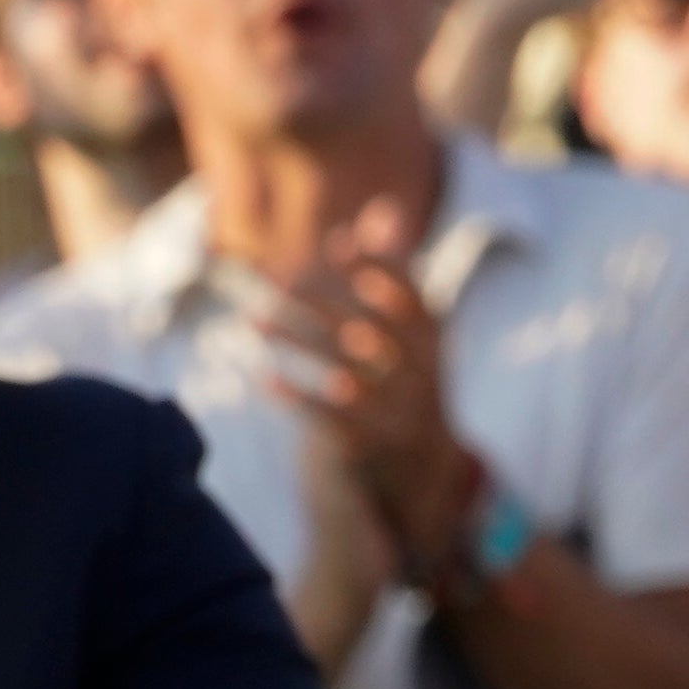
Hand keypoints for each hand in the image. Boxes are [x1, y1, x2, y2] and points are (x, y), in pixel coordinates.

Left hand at [259, 199, 484, 580]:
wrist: (424, 477)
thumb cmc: (404, 385)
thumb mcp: (408, 335)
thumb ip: (393, 275)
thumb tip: (381, 211)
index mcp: (436, 348)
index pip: (416, 302)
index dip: (382, 271)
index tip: (341, 243)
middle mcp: (425, 381)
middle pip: (372, 333)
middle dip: (325, 302)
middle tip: (277, 276)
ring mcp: (401, 418)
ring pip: (345, 374)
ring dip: (297, 344)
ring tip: (251, 319)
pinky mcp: (372, 452)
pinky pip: (332, 423)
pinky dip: (298, 399)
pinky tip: (265, 377)